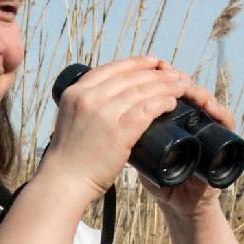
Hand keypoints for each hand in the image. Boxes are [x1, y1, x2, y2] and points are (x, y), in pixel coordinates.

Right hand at [37, 55, 192, 207]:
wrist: (63, 181)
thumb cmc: (69, 157)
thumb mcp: (71, 120)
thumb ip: (87, 107)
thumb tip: (111, 99)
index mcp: (76, 93)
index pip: (111, 68)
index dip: (136, 63)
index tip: (152, 62)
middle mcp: (89, 98)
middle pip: (130, 77)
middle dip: (156, 73)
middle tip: (173, 74)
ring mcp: (104, 113)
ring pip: (142, 91)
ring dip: (166, 86)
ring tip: (180, 86)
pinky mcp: (119, 131)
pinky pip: (148, 109)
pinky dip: (163, 103)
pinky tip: (172, 103)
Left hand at [141, 61, 235, 219]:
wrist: (180, 205)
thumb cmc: (160, 180)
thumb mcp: (139, 155)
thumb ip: (126, 136)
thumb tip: (104, 117)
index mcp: (173, 119)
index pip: (167, 89)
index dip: (157, 76)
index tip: (147, 68)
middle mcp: (192, 119)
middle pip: (187, 89)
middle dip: (175, 78)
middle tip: (164, 70)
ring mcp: (208, 128)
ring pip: (206, 100)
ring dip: (196, 90)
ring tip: (184, 85)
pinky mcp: (223, 143)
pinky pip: (225, 121)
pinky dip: (220, 112)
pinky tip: (209, 106)